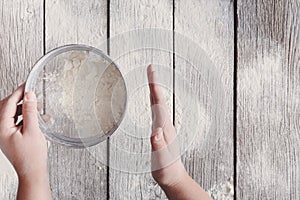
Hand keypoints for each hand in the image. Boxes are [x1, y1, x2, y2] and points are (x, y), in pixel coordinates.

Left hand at [0, 84, 50, 199]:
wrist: (32, 171)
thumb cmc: (31, 156)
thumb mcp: (33, 130)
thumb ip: (30, 111)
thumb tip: (29, 96)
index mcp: (1, 127)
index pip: (8, 104)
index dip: (18, 93)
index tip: (27, 85)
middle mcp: (1, 130)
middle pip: (7, 107)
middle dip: (19, 99)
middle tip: (30, 93)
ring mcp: (5, 133)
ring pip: (12, 114)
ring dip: (24, 108)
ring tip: (37, 107)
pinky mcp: (11, 136)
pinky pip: (16, 121)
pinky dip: (26, 117)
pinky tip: (37, 118)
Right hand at [147, 65, 211, 199]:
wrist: (173, 176)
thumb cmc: (166, 170)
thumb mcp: (161, 160)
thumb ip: (158, 146)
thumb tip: (155, 132)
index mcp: (164, 128)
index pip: (159, 103)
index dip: (154, 87)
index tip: (151, 73)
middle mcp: (165, 125)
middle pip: (159, 99)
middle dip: (154, 83)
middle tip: (150, 69)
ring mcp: (164, 127)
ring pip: (158, 104)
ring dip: (154, 90)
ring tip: (150, 79)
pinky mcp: (161, 131)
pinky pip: (157, 111)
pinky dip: (154, 101)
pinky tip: (152, 100)